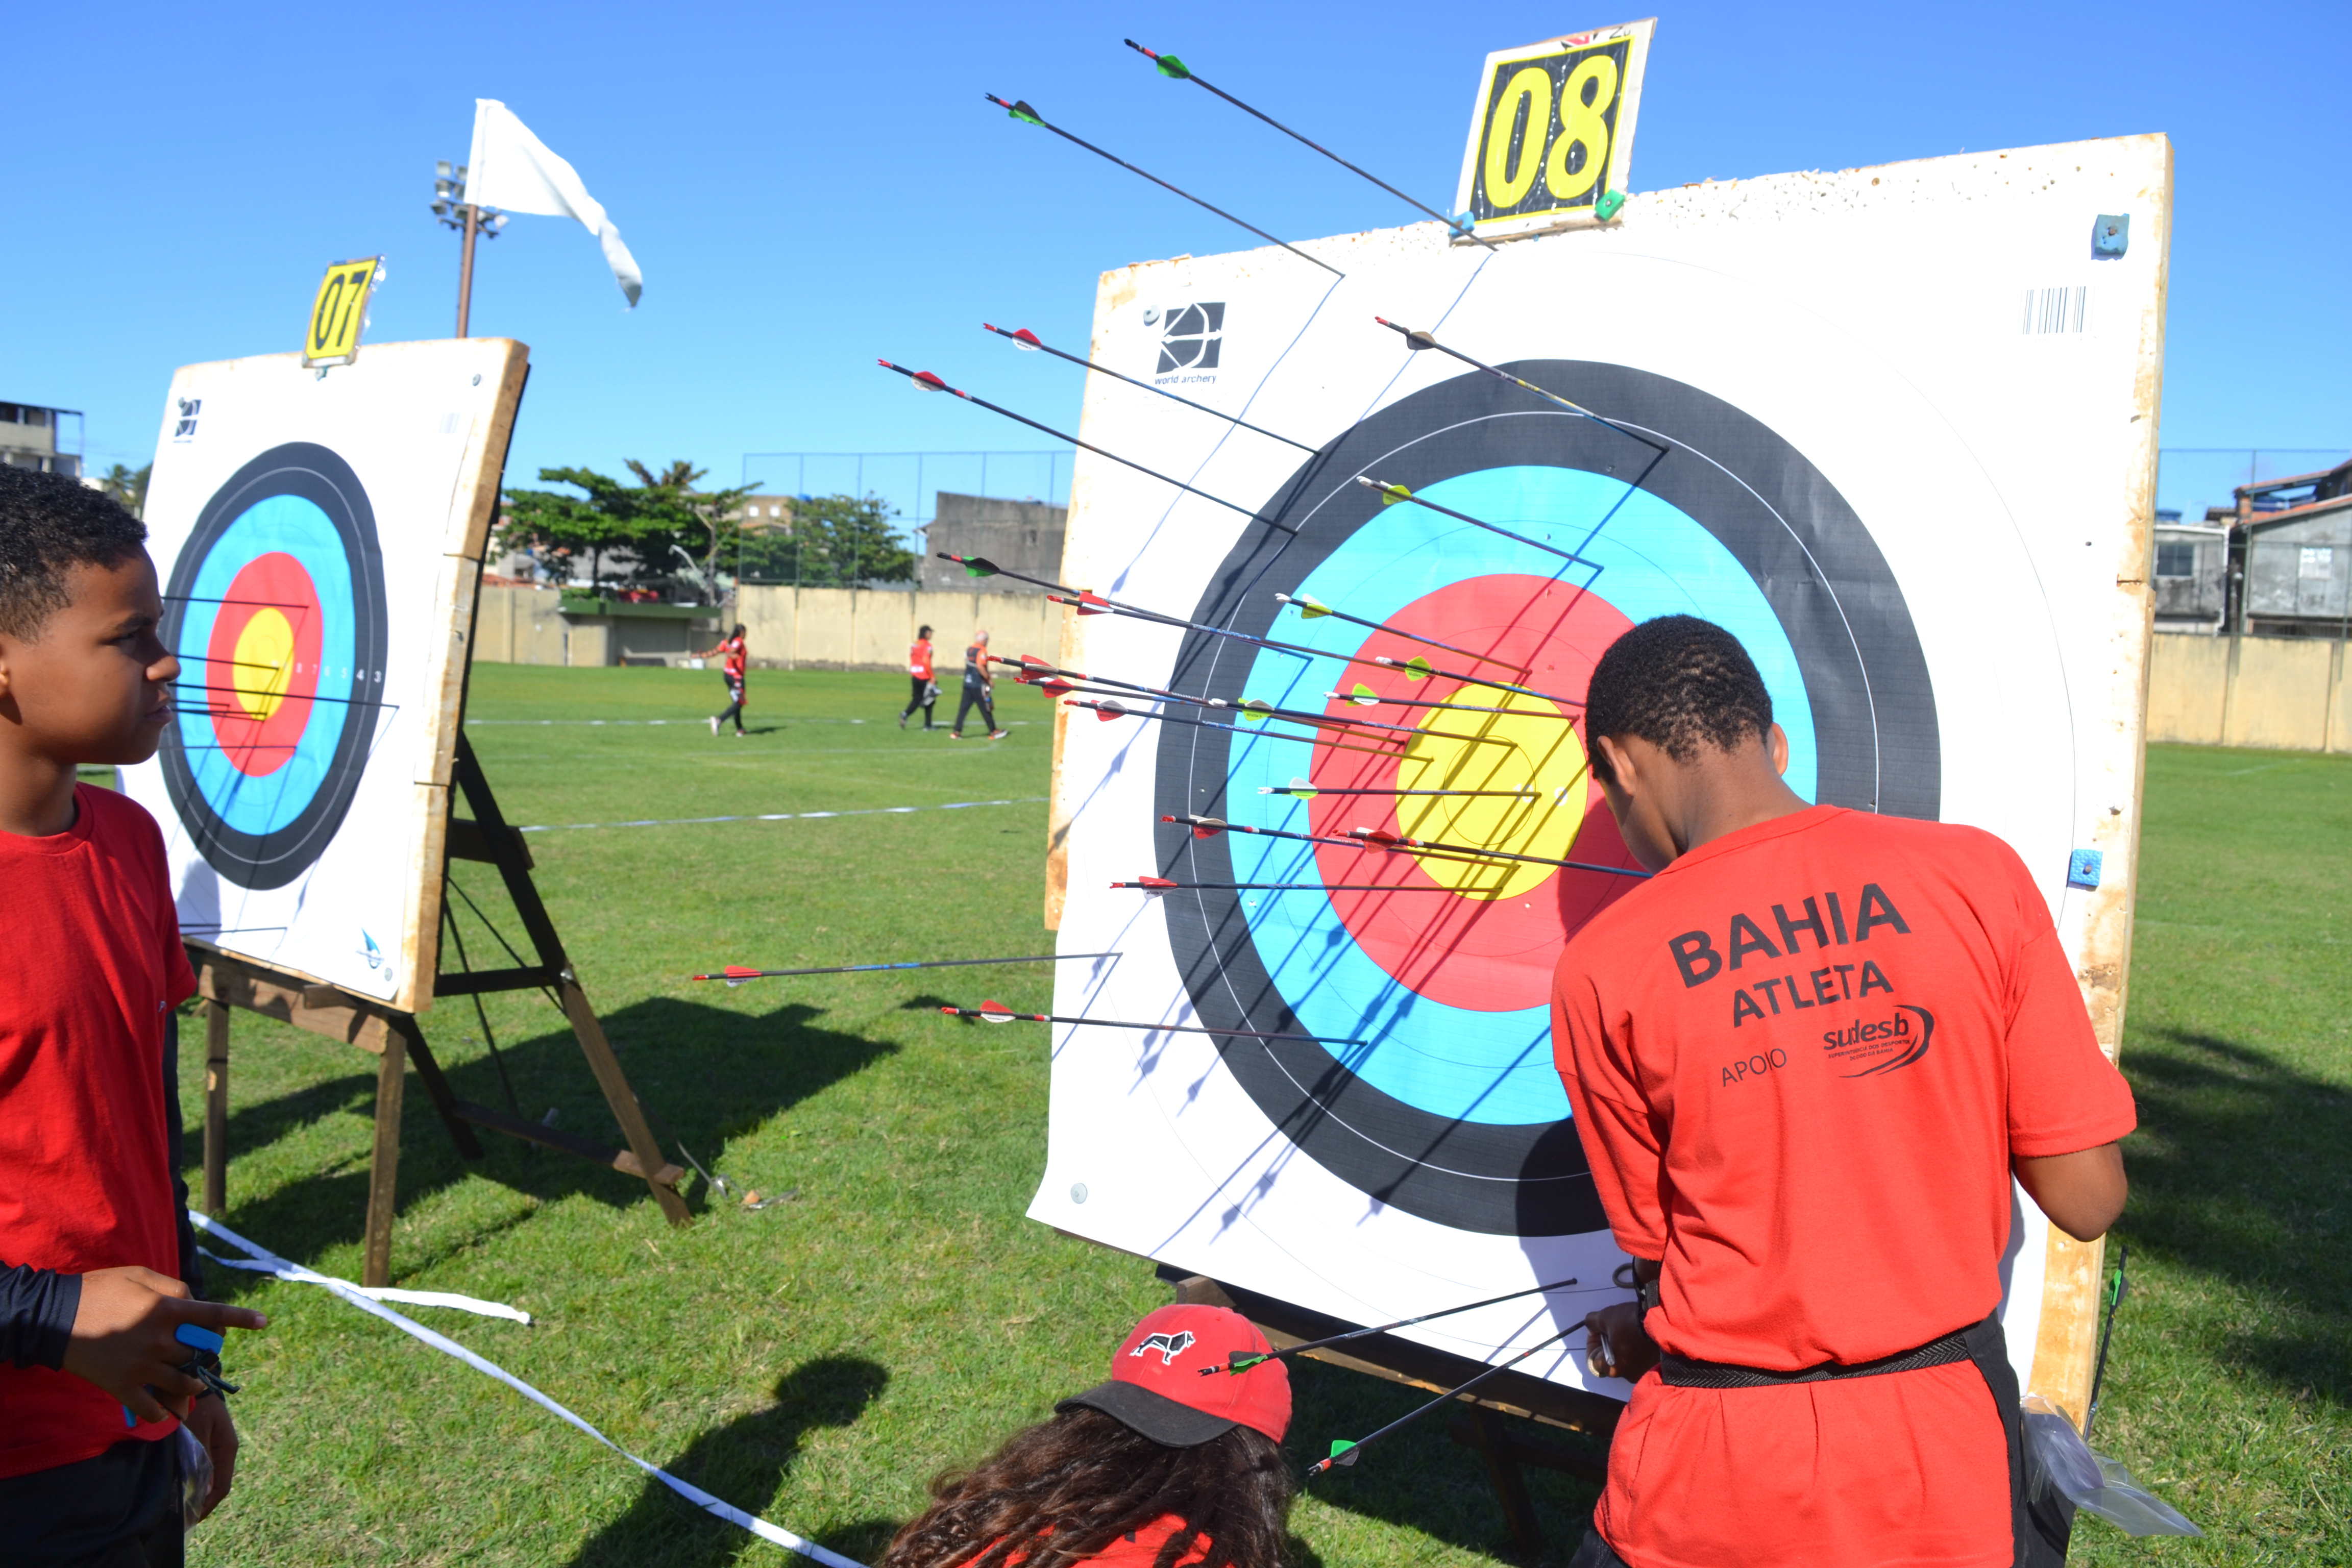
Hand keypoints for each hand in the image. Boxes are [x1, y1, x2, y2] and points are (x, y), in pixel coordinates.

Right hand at [59, 1267, 265, 1423]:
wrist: (54, 1317)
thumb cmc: (100, 1290)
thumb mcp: (140, 1275)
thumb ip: (174, 1287)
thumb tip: (196, 1301)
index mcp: (166, 1310)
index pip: (214, 1315)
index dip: (242, 1318)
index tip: (265, 1322)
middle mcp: (159, 1340)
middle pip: (200, 1354)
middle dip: (207, 1356)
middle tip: (204, 1356)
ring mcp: (141, 1366)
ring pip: (183, 1384)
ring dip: (193, 1387)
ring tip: (194, 1385)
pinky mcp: (121, 1386)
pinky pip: (151, 1409)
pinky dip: (162, 1413)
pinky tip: (164, 1412)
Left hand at [183, 1394, 238, 1518]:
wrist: (195, 1379)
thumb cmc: (197, 1403)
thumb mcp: (198, 1429)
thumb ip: (200, 1456)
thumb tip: (199, 1485)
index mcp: (227, 1448)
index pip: (222, 1487)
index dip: (208, 1506)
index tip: (192, 1519)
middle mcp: (224, 1450)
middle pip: (216, 1485)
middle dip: (200, 1503)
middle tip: (182, 1518)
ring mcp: (216, 1446)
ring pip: (208, 1477)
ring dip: (196, 1492)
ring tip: (177, 1505)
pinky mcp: (205, 1442)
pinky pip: (201, 1467)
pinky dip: (191, 1480)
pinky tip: (177, 1485)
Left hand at [1583, 1301, 1659, 1383]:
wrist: (1663, 1321)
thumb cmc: (1629, 1322)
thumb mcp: (1605, 1317)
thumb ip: (1592, 1323)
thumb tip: (1591, 1327)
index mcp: (1612, 1369)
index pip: (1593, 1360)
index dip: (1592, 1343)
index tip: (1597, 1330)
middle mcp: (1628, 1376)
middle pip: (1611, 1360)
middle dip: (1608, 1344)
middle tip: (1613, 1327)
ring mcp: (1644, 1372)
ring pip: (1627, 1359)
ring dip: (1624, 1346)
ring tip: (1628, 1329)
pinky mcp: (1657, 1365)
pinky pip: (1641, 1358)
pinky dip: (1638, 1348)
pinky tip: (1640, 1335)